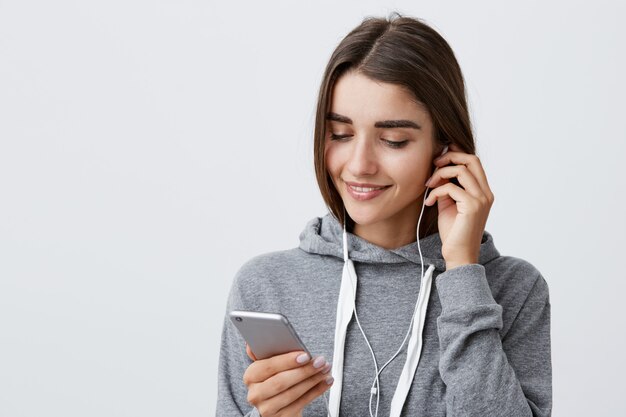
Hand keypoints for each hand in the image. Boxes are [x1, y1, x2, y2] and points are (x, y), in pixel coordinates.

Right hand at [243, 343, 332, 416]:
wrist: (275, 404)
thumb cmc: (275, 378)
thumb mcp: (269, 364)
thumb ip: (266, 351)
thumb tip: (262, 340)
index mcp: (251, 375)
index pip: (268, 366)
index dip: (287, 360)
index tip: (305, 354)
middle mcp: (256, 394)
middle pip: (281, 381)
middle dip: (304, 370)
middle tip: (320, 361)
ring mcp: (267, 408)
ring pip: (293, 393)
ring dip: (313, 380)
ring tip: (325, 370)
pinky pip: (301, 403)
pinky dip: (316, 391)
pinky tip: (325, 381)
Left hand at [423, 144, 493, 269]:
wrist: (459, 255)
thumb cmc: (453, 232)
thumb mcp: (449, 204)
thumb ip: (447, 186)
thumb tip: (438, 169)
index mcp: (483, 192)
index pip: (474, 162)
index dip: (455, 155)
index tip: (437, 161)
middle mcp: (486, 193)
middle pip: (471, 159)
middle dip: (450, 157)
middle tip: (433, 165)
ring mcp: (481, 200)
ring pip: (461, 170)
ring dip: (439, 174)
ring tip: (428, 186)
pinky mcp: (472, 207)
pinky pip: (450, 188)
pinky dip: (436, 191)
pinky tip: (429, 202)